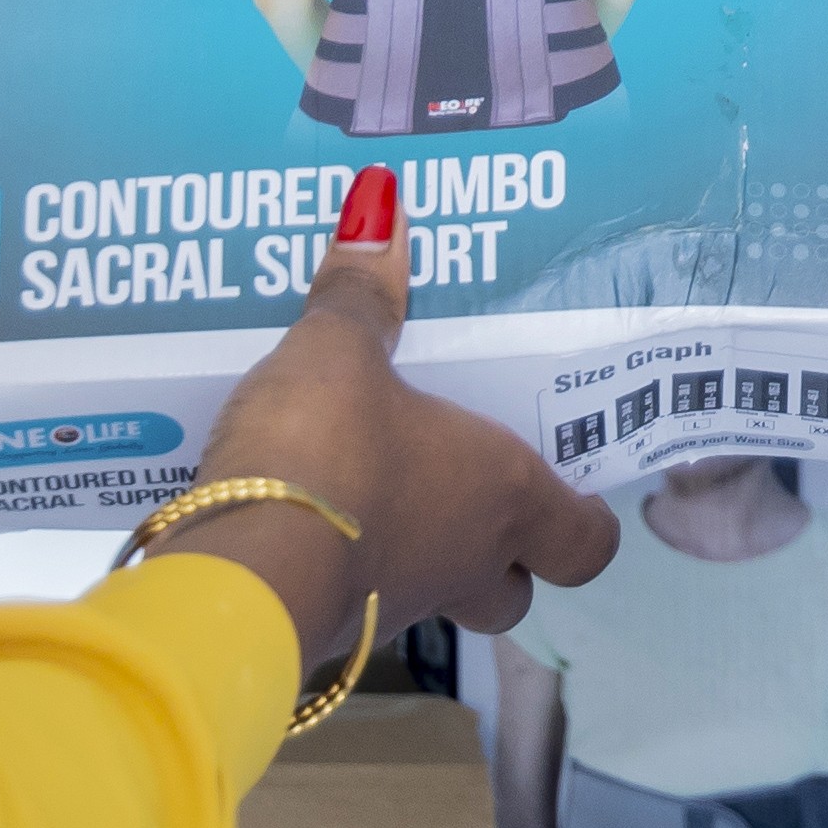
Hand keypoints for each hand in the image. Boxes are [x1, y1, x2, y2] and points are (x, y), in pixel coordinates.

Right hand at [174, 236, 621, 688]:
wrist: (240, 571)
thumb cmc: (327, 451)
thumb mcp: (338, 351)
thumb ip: (360, 288)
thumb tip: (379, 197)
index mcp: (503, 495)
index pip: (587, 541)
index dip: (586, 519)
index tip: (567, 482)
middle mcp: (466, 561)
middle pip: (515, 587)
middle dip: (503, 552)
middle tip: (469, 488)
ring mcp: (399, 608)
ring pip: (440, 594)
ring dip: (425, 554)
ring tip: (384, 488)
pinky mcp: (332, 629)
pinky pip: (363, 599)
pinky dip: (351, 566)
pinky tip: (311, 515)